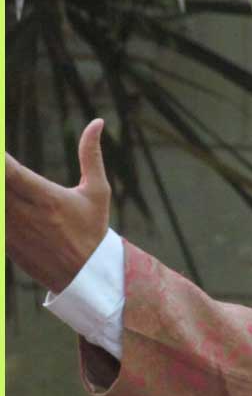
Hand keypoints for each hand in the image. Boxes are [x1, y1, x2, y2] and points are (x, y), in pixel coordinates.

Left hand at [6, 119, 110, 292]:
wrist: (84, 274)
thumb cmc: (92, 228)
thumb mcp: (98, 191)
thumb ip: (91, 155)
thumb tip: (97, 122)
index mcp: (48, 199)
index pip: (11, 172)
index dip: (1, 161)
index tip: (0, 151)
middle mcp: (25, 214)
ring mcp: (10, 229)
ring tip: (1, 179)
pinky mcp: (3, 241)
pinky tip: (3, 198)